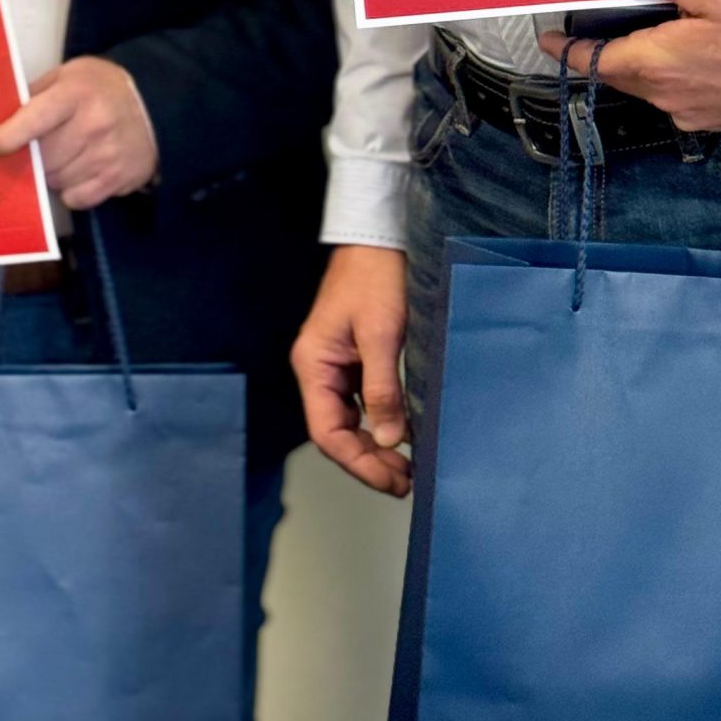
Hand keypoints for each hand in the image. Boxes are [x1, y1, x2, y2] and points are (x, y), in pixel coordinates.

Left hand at [0, 57, 158, 207]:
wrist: (157, 106)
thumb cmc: (104, 88)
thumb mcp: (70, 74)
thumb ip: (36, 94)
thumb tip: (0, 118)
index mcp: (77, 93)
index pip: (35, 119)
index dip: (9, 137)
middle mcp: (94, 124)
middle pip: (42, 158)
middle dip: (31, 158)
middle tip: (33, 150)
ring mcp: (108, 155)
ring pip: (56, 181)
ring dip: (51, 173)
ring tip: (64, 154)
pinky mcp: (118, 179)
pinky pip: (75, 199)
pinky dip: (70, 189)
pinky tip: (80, 169)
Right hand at [291, 246, 411, 497]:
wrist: (377, 238)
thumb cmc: (374, 277)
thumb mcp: (381, 334)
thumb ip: (383, 389)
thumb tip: (390, 440)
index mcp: (313, 365)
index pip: (328, 432)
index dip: (359, 463)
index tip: (392, 481)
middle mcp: (318, 370)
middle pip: (337, 432)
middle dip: (369, 462)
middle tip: (406, 482)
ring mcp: (334, 365)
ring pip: (349, 421)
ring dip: (375, 447)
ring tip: (407, 469)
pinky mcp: (352, 359)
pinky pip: (361, 403)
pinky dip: (381, 423)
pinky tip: (404, 434)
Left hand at [537, 0, 720, 132]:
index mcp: (658, 64)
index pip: (594, 60)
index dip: (567, 50)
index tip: (548, 38)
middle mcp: (669, 96)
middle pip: (620, 72)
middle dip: (605, 48)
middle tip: (599, 18)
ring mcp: (694, 112)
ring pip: (650, 84)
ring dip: (641, 58)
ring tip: (650, 24)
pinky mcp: (718, 118)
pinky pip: (679, 94)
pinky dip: (672, 71)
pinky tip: (691, 46)